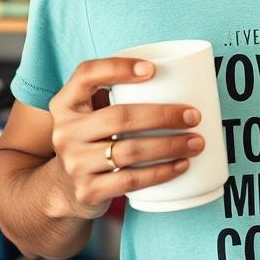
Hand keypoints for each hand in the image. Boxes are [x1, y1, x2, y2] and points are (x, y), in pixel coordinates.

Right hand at [48, 57, 204, 218]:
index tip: (153, 69)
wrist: (64, 189)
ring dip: (169, 145)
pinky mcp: (87, 191)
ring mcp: (74, 164)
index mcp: (66, 103)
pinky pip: (131, 180)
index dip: (119, 68)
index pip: (87, 74)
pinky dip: (161, 173)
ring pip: (130, 151)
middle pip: (119, 116)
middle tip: (193, 116)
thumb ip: (115, 93)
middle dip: (163, 115)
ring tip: (196, 142)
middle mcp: (65, 132)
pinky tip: (180, 165)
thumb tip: (178, 77)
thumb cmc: (92, 138)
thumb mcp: (91, 112)